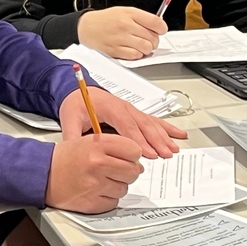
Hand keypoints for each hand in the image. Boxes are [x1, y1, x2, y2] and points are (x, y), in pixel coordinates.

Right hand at [47, 134, 144, 212]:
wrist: (43, 174)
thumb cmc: (66, 157)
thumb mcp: (90, 141)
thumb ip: (115, 147)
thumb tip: (138, 164)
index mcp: (98, 145)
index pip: (134, 150)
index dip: (132, 154)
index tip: (126, 156)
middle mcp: (98, 164)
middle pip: (133, 171)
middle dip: (128, 171)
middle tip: (115, 170)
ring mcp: (95, 185)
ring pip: (124, 188)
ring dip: (117, 185)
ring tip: (101, 180)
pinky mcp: (92, 203)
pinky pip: (114, 202)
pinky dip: (108, 198)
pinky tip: (96, 190)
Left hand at [59, 87, 186, 158]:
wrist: (78, 90)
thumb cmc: (76, 103)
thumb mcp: (69, 119)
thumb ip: (72, 136)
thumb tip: (77, 154)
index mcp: (109, 107)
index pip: (126, 124)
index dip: (137, 140)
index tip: (147, 153)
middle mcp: (123, 107)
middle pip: (142, 124)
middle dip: (155, 141)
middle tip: (164, 155)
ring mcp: (131, 110)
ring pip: (151, 123)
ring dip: (163, 136)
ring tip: (173, 150)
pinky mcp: (135, 114)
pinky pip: (153, 120)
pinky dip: (166, 128)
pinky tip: (178, 135)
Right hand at [77, 7, 167, 59]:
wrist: (86, 28)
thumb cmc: (106, 20)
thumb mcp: (124, 11)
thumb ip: (141, 18)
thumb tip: (158, 27)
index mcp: (130, 14)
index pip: (155, 22)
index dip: (162, 28)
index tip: (161, 30)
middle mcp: (125, 26)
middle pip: (153, 37)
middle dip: (154, 40)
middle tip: (149, 39)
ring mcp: (121, 39)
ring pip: (146, 48)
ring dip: (146, 49)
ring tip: (141, 45)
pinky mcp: (116, 51)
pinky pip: (135, 56)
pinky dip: (137, 55)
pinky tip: (133, 50)